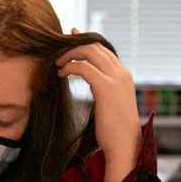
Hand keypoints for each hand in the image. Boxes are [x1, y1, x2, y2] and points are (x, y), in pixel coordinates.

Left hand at [56, 28, 141, 181]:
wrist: (124, 144)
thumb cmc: (113, 129)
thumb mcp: (109, 102)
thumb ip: (103, 88)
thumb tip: (92, 83)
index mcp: (123, 75)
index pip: (103, 49)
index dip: (85, 41)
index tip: (71, 37)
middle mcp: (121, 72)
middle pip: (95, 46)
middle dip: (74, 46)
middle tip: (57, 54)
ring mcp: (115, 78)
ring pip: (90, 52)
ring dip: (69, 55)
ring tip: (57, 65)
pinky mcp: (106, 88)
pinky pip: (84, 67)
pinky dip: (70, 67)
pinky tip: (61, 74)